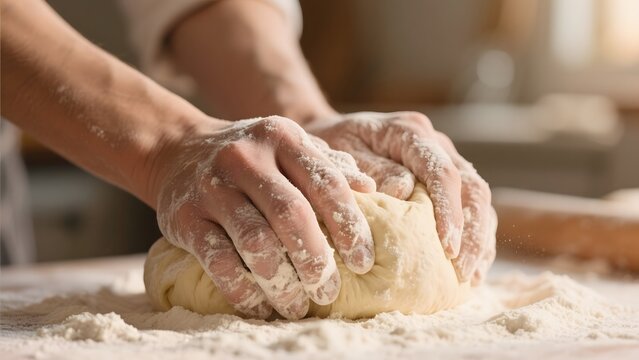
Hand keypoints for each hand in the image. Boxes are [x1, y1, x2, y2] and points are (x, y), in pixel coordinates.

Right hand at [147, 115, 375, 319]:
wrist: (177, 150)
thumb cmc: (250, 157)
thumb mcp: (288, 148)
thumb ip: (328, 165)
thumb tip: (372, 188)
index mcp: (282, 137)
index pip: (326, 183)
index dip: (349, 226)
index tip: (362, 261)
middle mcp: (246, 156)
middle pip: (291, 215)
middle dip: (316, 260)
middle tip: (327, 291)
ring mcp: (211, 186)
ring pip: (255, 242)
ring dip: (281, 282)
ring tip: (296, 305)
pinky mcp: (183, 216)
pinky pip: (218, 261)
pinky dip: (242, 289)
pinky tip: (259, 304)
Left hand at [307, 111, 496, 284]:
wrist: (330, 137)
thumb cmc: (330, 146)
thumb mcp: (338, 152)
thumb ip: (370, 168)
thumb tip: (403, 191)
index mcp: (409, 131)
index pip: (442, 172)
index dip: (449, 211)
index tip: (447, 248)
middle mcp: (434, 143)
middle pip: (472, 186)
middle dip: (472, 232)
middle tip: (464, 272)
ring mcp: (445, 159)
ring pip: (478, 198)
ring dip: (479, 239)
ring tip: (469, 277)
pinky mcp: (446, 180)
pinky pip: (471, 208)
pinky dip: (474, 238)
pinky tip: (468, 269)